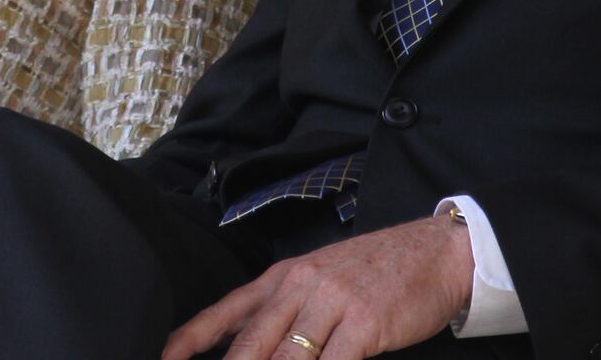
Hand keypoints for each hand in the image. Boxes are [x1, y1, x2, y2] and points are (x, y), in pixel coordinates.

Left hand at [163, 213, 473, 359]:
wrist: (435, 252)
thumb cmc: (376, 272)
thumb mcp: (321, 279)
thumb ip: (284, 311)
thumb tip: (246, 345)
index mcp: (284, 275)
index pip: (227, 311)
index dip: (191, 339)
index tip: (165, 359)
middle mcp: (300, 285)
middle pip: (251, 345)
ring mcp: (332, 302)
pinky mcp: (365, 323)